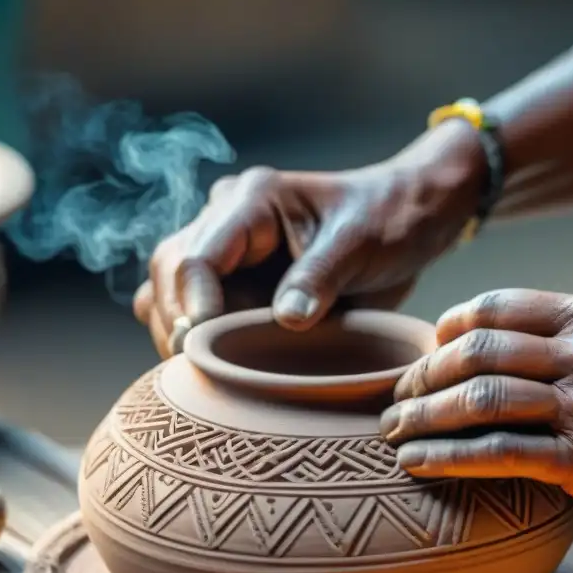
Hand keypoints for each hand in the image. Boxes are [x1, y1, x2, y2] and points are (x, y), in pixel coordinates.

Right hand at [134, 119, 485, 358]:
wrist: (407, 220)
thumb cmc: (389, 220)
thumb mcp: (361, 242)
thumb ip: (321, 276)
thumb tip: (285, 320)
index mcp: (252, 201)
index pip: (195, 258)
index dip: (194, 308)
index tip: (208, 351)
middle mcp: (226, 219)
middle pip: (168, 275)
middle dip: (178, 325)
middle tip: (204, 372)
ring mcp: (224, 250)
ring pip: (166, 293)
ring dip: (179, 334)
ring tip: (211, 371)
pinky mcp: (231, 281)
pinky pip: (189, 310)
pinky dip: (194, 340)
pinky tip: (220, 365)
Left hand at [381, 288, 572, 526]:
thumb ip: (564, 327)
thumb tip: (489, 332)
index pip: (494, 308)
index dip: (446, 329)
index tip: (427, 350)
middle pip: (475, 354)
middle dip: (423, 376)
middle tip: (398, 398)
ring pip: (478, 401)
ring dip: (423, 417)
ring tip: (394, 432)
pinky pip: (498, 453)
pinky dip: (447, 457)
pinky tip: (416, 463)